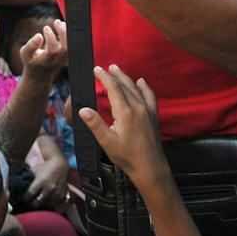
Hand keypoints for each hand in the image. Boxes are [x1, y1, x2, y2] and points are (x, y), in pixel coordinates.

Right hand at [19, 19, 67, 82]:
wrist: (41, 73)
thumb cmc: (32, 61)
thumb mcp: (25, 54)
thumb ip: (31, 45)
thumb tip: (39, 36)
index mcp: (46, 60)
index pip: (52, 49)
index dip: (50, 37)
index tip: (46, 27)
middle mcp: (57, 59)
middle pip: (66, 48)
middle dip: (63, 33)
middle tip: (57, 22)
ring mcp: (64, 58)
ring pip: (71, 46)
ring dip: (68, 33)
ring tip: (60, 23)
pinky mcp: (68, 55)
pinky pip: (73, 46)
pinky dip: (70, 36)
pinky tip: (63, 28)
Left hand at [24, 151, 69, 208]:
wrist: (61, 165)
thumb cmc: (45, 167)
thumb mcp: (34, 170)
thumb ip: (25, 177)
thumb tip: (12, 183)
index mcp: (41, 180)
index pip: (29, 194)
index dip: (24, 198)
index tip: (23, 198)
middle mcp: (49, 188)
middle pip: (36, 203)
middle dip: (31, 203)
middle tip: (28, 201)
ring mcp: (56, 193)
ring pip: (44, 204)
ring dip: (40, 203)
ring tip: (37, 199)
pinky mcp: (62, 196)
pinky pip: (52, 204)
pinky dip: (48, 203)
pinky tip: (45, 199)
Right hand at [78, 65, 170, 192]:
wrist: (151, 168)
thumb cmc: (128, 157)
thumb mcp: (107, 142)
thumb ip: (95, 124)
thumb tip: (82, 110)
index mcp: (126, 112)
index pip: (113, 87)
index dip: (104, 76)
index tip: (96, 69)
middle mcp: (138, 108)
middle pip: (125, 85)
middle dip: (114, 74)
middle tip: (104, 67)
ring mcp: (148, 111)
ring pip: (136, 88)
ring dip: (126, 78)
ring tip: (118, 70)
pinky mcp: (154, 116)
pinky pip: (150, 96)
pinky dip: (145, 87)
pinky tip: (141, 82)